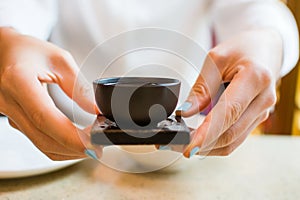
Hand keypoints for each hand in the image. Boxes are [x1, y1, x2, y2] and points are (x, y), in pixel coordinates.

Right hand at [0, 27, 100, 159]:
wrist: (3, 51)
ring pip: (41, 144)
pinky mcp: (16, 122)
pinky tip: (75, 143)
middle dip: (74, 148)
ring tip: (91, 146)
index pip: (45, 117)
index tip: (91, 142)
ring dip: (69, 151)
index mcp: (19, 81)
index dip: (69, 135)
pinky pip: (38, 141)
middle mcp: (10, 102)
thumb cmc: (28, 50)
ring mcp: (10, 115)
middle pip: (44, 138)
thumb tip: (96, 109)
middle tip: (98, 147)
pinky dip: (59, 147)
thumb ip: (78, 86)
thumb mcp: (59, 60)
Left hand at [181, 29, 281, 156]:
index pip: (229, 112)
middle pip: (230, 132)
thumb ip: (201, 88)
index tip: (189, 145)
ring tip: (181, 144)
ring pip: (232, 141)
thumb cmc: (242, 49)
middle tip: (175, 144)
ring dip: (206, 147)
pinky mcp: (255, 119)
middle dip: (201, 144)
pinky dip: (215, 144)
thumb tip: (185, 112)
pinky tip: (199, 142)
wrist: (263, 49)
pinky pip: (235, 138)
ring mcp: (262, 112)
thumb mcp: (216, 59)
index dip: (207, 132)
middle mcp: (263, 99)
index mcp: (255, 78)